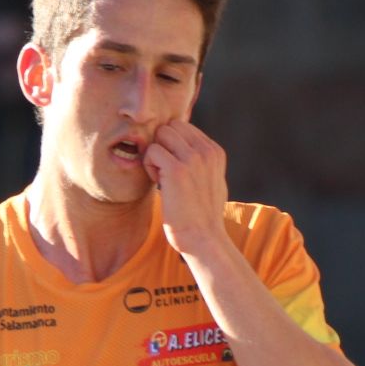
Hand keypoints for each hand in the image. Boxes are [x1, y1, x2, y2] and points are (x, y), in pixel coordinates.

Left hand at [144, 121, 230, 259]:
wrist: (204, 238)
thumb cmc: (202, 215)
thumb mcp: (211, 181)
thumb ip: (202, 161)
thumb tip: (187, 145)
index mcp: (215, 152)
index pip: (184, 127)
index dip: (172, 145)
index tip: (174, 169)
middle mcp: (207, 151)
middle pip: (171, 127)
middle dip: (162, 145)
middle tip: (164, 171)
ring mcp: (193, 159)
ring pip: (161, 134)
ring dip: (155, 154)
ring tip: (161, 177)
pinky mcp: (177, 170)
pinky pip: (152, 151)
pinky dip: (149, 166)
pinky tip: (158, 185)